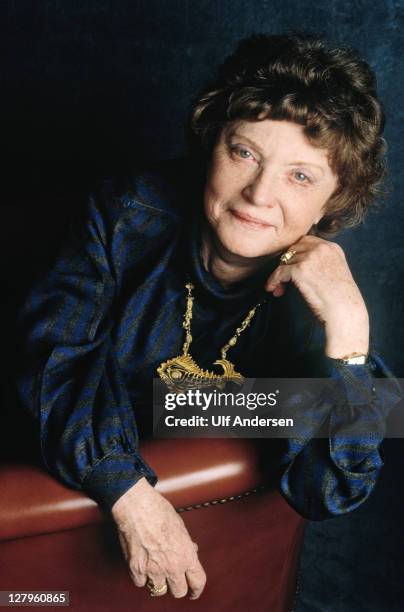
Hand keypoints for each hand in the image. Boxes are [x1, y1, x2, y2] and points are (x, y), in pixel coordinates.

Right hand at [111, 477, 205, 599]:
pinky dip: (142, 578)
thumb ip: (186, 543)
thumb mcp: (181, 526)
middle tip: (174, 580)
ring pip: (159, 591)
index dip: (197, 589)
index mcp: (186, 555)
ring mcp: (153, 570)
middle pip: (179, 592)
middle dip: (177, 586)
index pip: (198, 582)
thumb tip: (191, 550)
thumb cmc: (160, 511)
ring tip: (157, 572)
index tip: (194, 591)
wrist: (137, 507)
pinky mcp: (136, 569)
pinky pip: (141, 583)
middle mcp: (172, 566)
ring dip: (159, 583)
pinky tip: (143, 567)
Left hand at [265, 236, 369, 358]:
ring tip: (279, 288)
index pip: (306, 241)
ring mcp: (310, 258)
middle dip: (286, 263)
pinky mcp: (300, 269)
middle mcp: (322, 249)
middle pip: (293, 249)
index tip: (290, 266)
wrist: (345, 310)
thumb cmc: (341, 298)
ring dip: (279, 274)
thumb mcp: (336, 270)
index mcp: (332, 247)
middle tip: (283, 278)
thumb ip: (321, 262)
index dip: (295, 253)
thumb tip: (297, 263)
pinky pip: (280, 272)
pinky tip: (273, 289)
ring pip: (284, 261)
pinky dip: (274, 281)